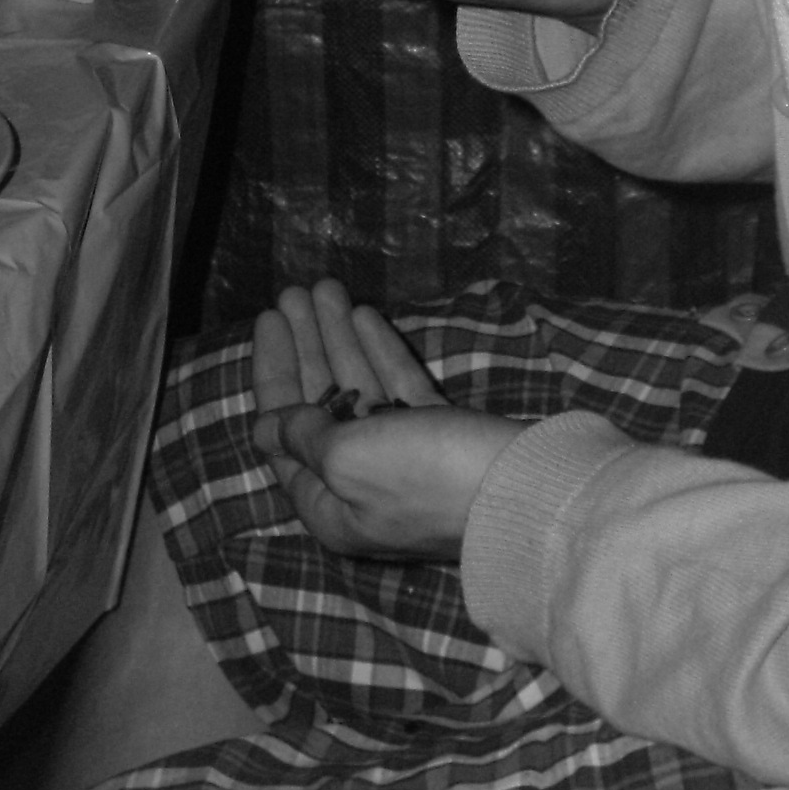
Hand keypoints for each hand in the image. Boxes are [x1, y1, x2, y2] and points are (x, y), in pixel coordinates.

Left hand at [252, 279, 526, 558]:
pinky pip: (399, 389)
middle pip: (320, 404)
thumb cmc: (422, 476)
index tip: (269, 319)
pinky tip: (367, 315)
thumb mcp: (348, 459)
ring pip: (360, 389)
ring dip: (340, 337)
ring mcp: (404, 460)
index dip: (274, 372)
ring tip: (327, 287)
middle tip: (294, 291)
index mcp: (328, 502)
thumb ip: (305, 436)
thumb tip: (268, 428)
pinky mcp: (441, 437)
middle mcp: (360, 484)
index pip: (282, 432)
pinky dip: (381, 353)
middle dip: (307, 345)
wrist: (520, 489)